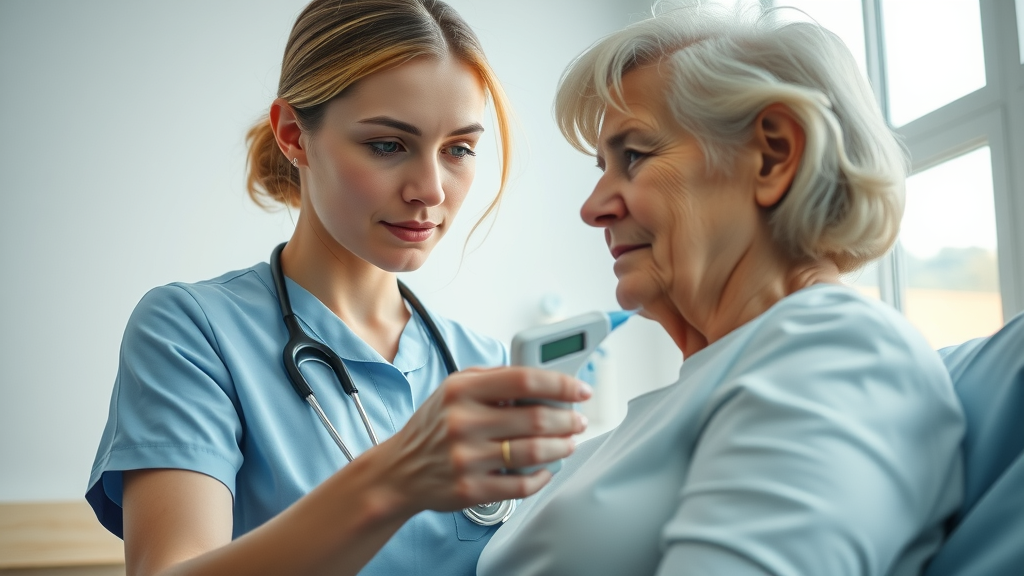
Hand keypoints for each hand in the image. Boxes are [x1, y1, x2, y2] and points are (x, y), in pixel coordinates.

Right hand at [369, 366, 590, 516]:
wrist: (400, 471)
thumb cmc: (434, 425)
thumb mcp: (454, 389)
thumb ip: (494, 378)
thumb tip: (543, 377)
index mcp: (461, 390)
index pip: (523, 380)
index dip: (559, 384)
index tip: (580, 390)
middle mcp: (463, 423)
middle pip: (535, 418)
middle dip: (567, 420)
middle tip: (577, 421)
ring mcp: (466, 459)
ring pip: (533, 452)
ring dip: (560, 447)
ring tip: (568, 442)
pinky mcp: (471, 490)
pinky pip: (521, 485)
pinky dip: (541, 477)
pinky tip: (546, 469)